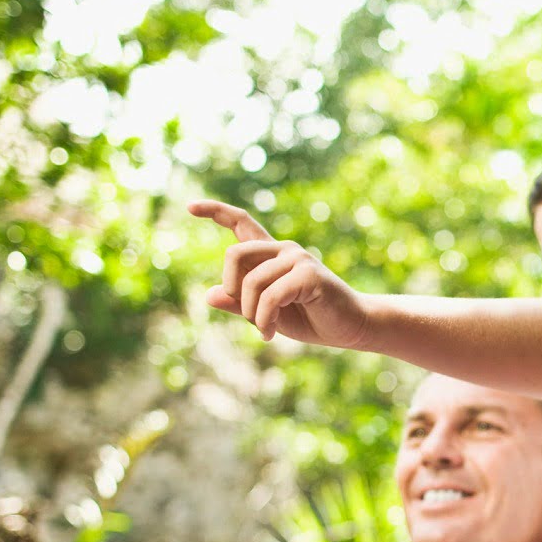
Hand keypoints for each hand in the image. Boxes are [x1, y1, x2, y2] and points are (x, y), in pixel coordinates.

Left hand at [191, 199, 369, 346]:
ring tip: (264, 330)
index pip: (240, 222)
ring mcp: (297, 259)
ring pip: (250, 282)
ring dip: (251, 314)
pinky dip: (264, 319)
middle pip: (234, 255)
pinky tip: (269, 333)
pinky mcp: (309, 274)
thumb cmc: (311, 318)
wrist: (351, 327)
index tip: (190, 207)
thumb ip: (240, 304)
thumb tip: (209, 294)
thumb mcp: (267, 313)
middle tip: (249, 315)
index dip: (214, 212)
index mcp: (271, 255)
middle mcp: (283, 250)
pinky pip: (270, 296)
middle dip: (232, 289)